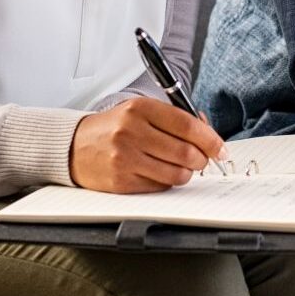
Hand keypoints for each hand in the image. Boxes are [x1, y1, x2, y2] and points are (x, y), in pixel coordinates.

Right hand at [69, 97, 227, 193]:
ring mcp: (125, 158)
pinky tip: (160, 172)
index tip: (220, 148)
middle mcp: (131, 132)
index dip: (210, 139)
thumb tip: (208, 133)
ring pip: (176, 173)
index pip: (187, 125)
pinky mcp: (121, 181)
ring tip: (181, 166)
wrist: (74, 146)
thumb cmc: (114, 127)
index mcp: (140, 108)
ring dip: (187, 173)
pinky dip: (167, 182)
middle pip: (185, 152)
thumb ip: (175, 118)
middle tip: (202, 159)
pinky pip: (160, 186)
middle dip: (202, 159)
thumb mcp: (141, 111)